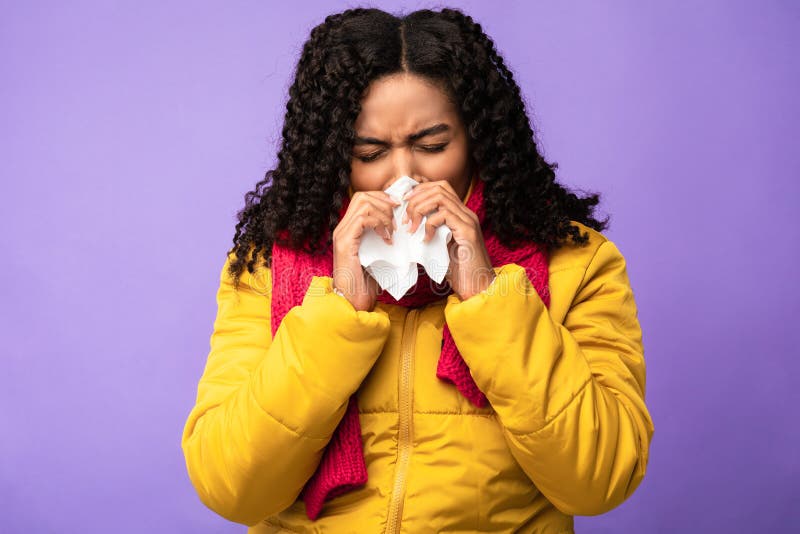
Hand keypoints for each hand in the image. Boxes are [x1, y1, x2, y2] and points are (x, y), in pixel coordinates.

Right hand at [332, 190, 399, 310]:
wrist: (354, 301)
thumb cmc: (367, 283)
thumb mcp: (379, 255)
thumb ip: (384, 239)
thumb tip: (403, 227)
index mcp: (349, 229)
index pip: (363, 198)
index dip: (382, 198)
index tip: (399, 207)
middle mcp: (342, 228)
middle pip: (362, 196)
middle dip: (384, 201)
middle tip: (397, 217)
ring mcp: (341, 234)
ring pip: (363, 204)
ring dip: (383, 214)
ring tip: (392, 230)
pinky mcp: (344, 243)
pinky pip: (362, 219)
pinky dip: (379, 224)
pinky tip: (387, 238)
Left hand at [402, 180, 495, 299]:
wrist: (478, 288)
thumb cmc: (459, 272)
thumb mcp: (441, 247)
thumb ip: (432, 232)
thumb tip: (410, 225)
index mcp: (461, 215)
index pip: (440, 188)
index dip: (420, 191)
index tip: (405, 205)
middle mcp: (467, 214)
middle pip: (439, 187)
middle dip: (417, 198)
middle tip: (406, 218)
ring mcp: (468, 221)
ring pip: (440, 197)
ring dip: (420, 209)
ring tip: (412, 227)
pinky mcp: (467, 232)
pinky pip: (443, 215)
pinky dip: (429, 225)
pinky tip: (425, 240)